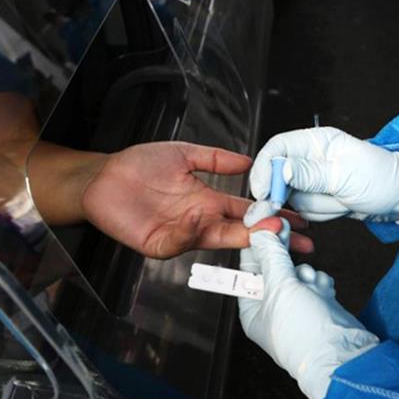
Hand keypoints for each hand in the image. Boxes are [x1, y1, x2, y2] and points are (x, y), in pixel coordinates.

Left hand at [81, 142, 313, 258]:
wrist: (102, 177)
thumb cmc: (138, 166)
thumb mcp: (183, 155)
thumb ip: (215, 159)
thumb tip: (248, 160)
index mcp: (207, 201)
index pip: (247, 213)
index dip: (271, 216)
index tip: (296, 219)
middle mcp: (199, 221)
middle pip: (241, 232)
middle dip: (269, 237)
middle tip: (296, 239)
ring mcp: (180, 234)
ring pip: (216, 240)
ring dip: (239, 238)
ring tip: (264, 231)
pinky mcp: (157, 243)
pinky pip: (178, 241)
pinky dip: (189, 232)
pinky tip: (200, 219)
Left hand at [239, 205, 377, 398]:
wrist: (344, 357)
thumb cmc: (305, 334)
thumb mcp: (281, 287)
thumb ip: (272, 255)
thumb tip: (261, 231)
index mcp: (252, 309)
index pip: (248, 266)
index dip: (256, 242)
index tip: (263, 219)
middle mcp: (271, 309)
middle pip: (274, 267)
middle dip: (285, 256)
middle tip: (289, 232)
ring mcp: (295, 308)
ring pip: (297, 272)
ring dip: (305, 272)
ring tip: (311, 285)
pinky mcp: (317, 307)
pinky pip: (315, 282)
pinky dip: (320, 283)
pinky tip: (323, 293)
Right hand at [250, 127, 398, 225]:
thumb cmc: (384, 178)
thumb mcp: (346, 175)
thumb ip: (310, 173)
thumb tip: (280, 170)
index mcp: (317, 141)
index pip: (277, 147)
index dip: (264, 168)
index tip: (263, 191)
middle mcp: (312, 157)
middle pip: (279, 176)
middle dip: (293, 194)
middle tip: (311, 202)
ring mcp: (315, 179)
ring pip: (293, 198)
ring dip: (316, 205)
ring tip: (341, 200)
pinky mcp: (320, 196)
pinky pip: (306, 209)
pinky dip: (322, 213)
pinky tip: (342, 206)